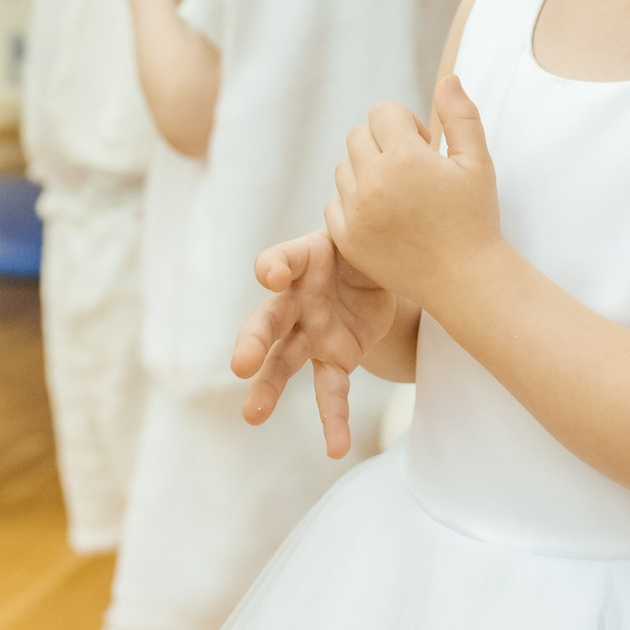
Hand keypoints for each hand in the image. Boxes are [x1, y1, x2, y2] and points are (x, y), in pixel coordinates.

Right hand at [231, 230, 396, 457]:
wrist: (385, 271)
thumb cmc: (366, 244)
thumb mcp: (363, 230)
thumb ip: (364, 226)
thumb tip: (389, 183)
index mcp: (305, 259)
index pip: (282, 259)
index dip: (275, 265)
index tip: (272, 274)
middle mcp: (298, 299)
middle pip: (268, 320)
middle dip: (254, 342)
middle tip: (241, 364)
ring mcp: (311, 333)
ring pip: (284, 363)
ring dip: (268, 388)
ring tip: (252, 415)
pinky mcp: (334, 358)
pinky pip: (331, 392)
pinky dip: (334, 419)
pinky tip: (336, 447)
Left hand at [327, 77, 504, 309]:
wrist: (464, 278)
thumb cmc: (474, 218)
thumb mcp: (477, 161)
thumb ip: (460, 115)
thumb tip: (447, 79)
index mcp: (405, 158)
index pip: (383, 112)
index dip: (405, 123)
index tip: (424, 146)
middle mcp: (373, 182)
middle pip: (358, 134)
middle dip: (383, 142)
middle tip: (411, 168)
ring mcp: (355, 212)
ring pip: (344, 167)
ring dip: (366, 170)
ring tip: (397, 193)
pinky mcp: (346, 239)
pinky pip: (334, 203)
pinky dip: (354, 202)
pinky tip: (383, 215)